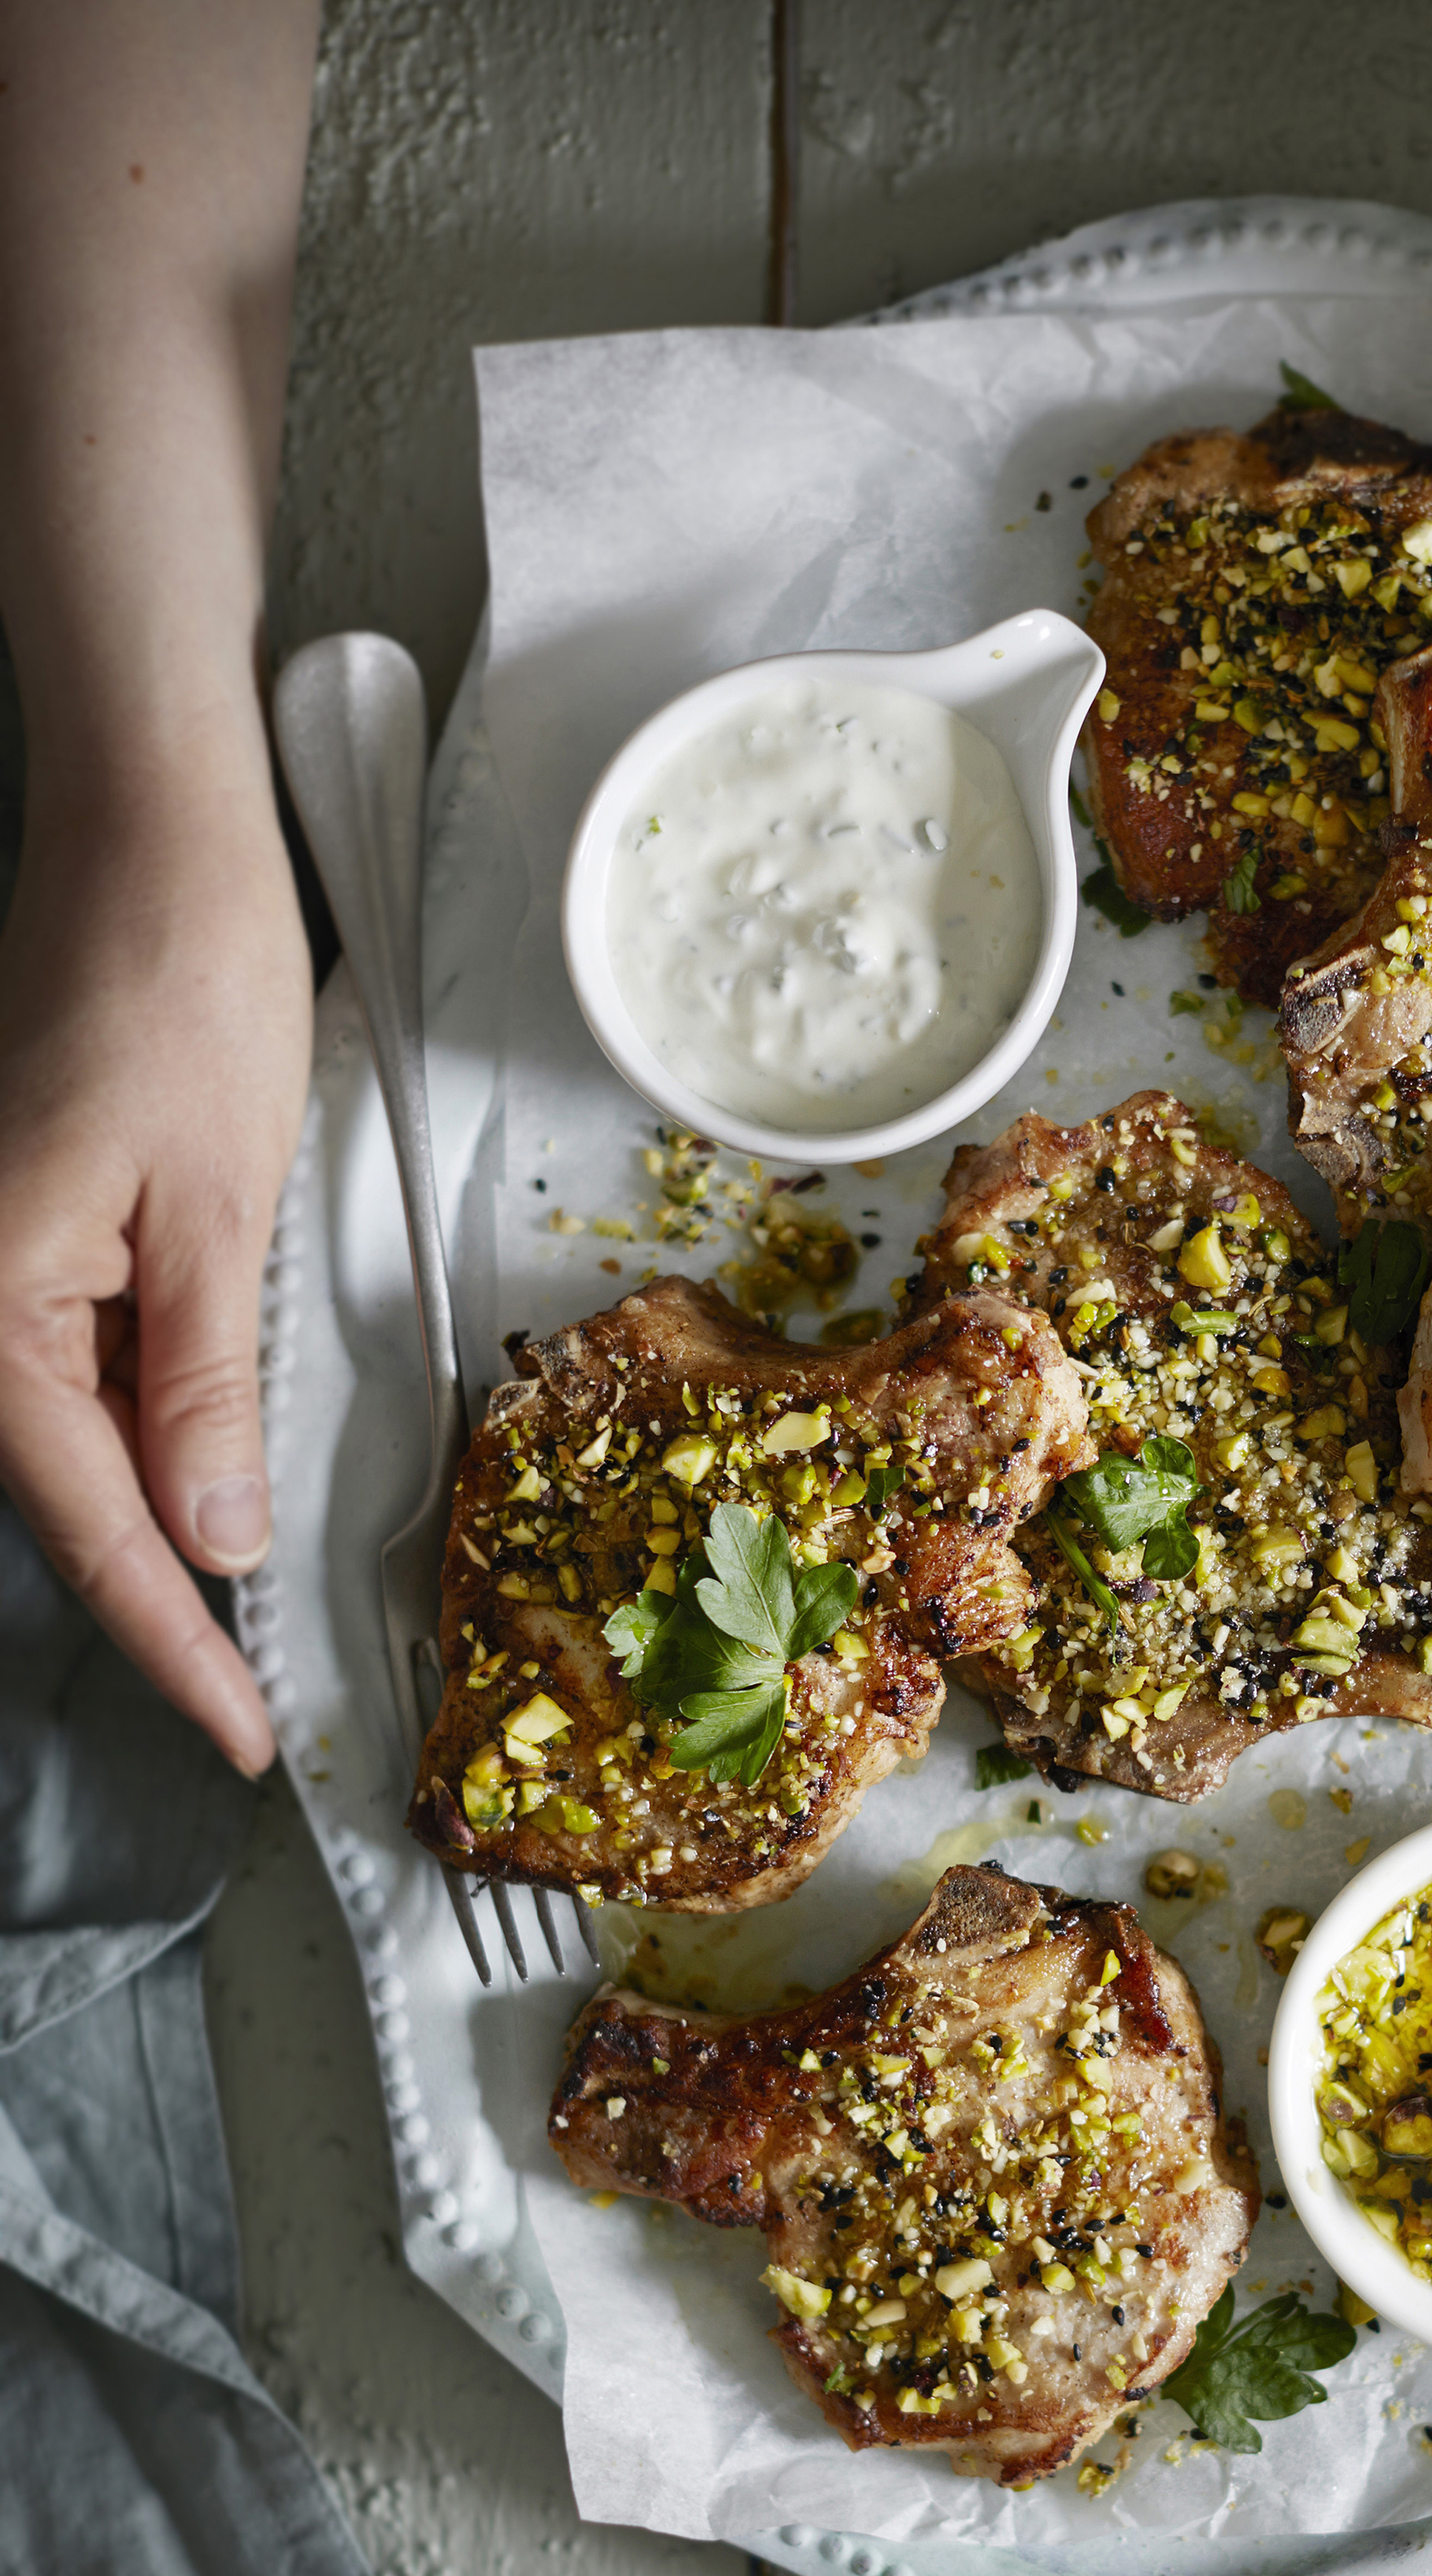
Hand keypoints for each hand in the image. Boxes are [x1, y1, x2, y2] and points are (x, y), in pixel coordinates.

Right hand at [0, 777, 310, 1771]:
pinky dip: (158, 1435)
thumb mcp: (215, 1205)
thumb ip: (206, 1388)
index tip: (245, 1736)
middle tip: (255, 1709)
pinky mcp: (32, 1231)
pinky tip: (218, 1487)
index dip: (177, 1644)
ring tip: (249, 1632)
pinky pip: (88, 1370)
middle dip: (166, 1605)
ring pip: (79, 1443)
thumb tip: (216, 1542)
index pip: (93, 1524)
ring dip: (163, 1527)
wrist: (150, 840)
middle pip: (71, 1499)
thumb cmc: (179, 985)